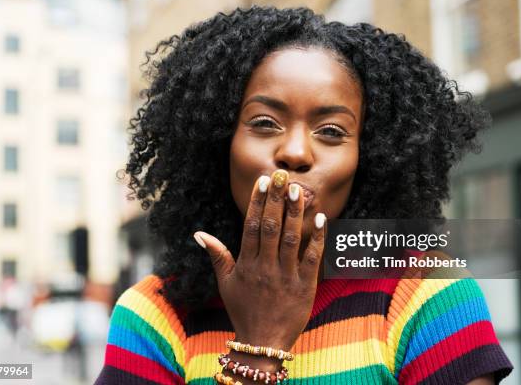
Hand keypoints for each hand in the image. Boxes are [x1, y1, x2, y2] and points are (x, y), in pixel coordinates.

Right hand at [194, 169, 325, 351]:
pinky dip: (317, 238)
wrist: (263, 343)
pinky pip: (312, 258)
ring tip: (298, 189)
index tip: (263, 181)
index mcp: (246, 264)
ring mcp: (285, 277)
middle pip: (270, 227)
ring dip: (294, 213)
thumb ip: (217, 255)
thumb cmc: (243, 310)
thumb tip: (199, 233)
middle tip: (282, 176)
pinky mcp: (305, 286)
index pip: (251, 226)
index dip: (257, 202)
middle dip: (276, 199)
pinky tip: (321, 217)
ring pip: (290, 239)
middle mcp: (265, 268)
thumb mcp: (226, 283)